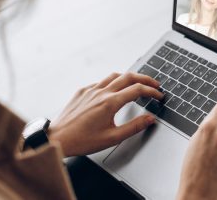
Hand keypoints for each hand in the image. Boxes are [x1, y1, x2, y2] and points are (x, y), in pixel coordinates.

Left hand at [48, 72, 162, 156]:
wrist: (57, 138)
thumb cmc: (82, 140)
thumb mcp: (112, 138)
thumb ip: (134, 127)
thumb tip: (150, 119)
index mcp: (110, 103)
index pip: (137, 90)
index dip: (152, 91)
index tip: (159, 95)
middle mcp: (101, 92)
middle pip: (129, 77)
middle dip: (145, 79)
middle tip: (154, 84)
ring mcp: (91, 89)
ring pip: (115, 75)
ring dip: (129, 77)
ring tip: (137, 83)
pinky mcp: (82, 91)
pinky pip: (101, 81)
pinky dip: (112, 82)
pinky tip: (114, 90)